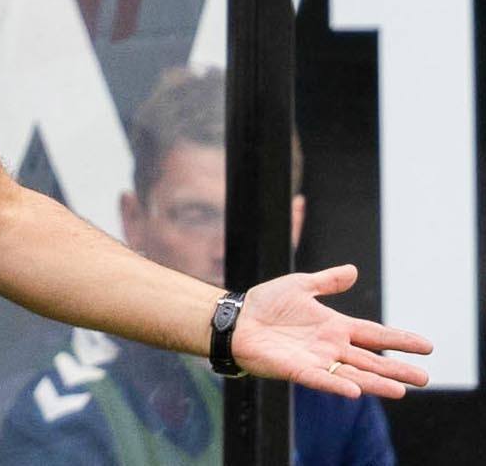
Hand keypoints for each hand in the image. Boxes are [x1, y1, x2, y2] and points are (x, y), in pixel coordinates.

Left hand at [233, 264, 431, 398]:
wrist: (235, 318)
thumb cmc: (265, 303)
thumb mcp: (300, 285)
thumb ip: (328, 281)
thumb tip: (353, 271)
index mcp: (334, 326)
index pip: (374, 334)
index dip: (400, 339)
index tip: (427, 346)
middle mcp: (330, 346)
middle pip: (371, 360)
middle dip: (397, 369)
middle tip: (424, 378)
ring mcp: (315, 360)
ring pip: (353, 374)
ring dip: (376, 382)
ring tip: (401, 390)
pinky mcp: (296, 369)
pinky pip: (320, 380)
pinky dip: (337, 386)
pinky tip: (356, 392)